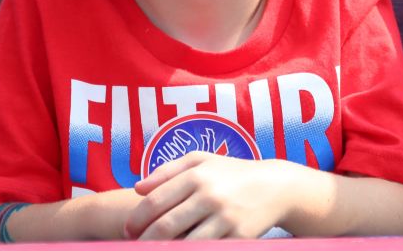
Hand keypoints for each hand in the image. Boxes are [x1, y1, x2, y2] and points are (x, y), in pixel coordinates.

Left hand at [124, 151, 286, 238]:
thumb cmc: (231, 173)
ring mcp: (225, 218)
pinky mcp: (239, 237)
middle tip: (136, 247)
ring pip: (185, 244)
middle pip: (166, 226)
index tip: (128, 230)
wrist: (275, 186)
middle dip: (146, 241)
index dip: (137, 219)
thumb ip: (167, 171)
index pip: (156, 201)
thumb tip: (138, 188)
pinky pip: (208, 250)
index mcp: (197, 175)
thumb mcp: (201, 160)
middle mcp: (210, 196)